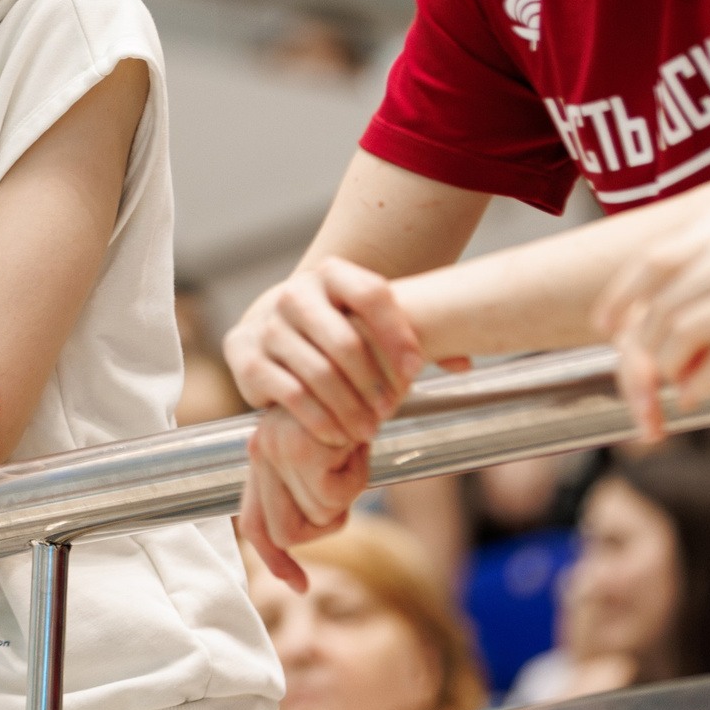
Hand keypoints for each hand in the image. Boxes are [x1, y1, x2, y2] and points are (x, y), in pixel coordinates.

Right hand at [223, 259, 422, 446]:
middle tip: (391, 411)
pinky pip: (289, 393)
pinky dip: (318, 419)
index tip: (416, 370)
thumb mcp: (370, 323)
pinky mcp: (246, 357)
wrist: (274, 330)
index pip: (372, 293)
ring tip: (369, 430)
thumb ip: (415, 339)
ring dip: (349, 408)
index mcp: (332, 275)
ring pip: (318, 372)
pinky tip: (336, 434)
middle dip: (374, 383)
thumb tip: (463, 364)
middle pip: (345, 340)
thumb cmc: (337, 330)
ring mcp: (267, 324)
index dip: (397, 333)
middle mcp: (295, 293)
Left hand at [237, 410, 367, 590]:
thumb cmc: (358, 405)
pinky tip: (357, 445)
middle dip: (325, 523)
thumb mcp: (332, 452)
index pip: (256, 523)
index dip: (274, 560)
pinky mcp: (300, 448)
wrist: (371, 356)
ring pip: (315, 516)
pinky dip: (356, 478)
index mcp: (264, 454)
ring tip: (352, 452)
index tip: (300, 586)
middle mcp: (261, 451)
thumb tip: (306, 557)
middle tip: (347, 483)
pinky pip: (334, 496)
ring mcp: (276, 449)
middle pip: (284, 532)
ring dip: (347, 495)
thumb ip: (314, 490)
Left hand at [601, 210, 709, 436]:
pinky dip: (701, 385)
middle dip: (640, 353)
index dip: (619, 298)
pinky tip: (698, 398)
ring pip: (683, 335)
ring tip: (670, 390)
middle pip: (660, 309)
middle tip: (639, 385)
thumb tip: (676, 311)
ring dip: (666, 371)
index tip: (607, 330)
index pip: (649, 263)